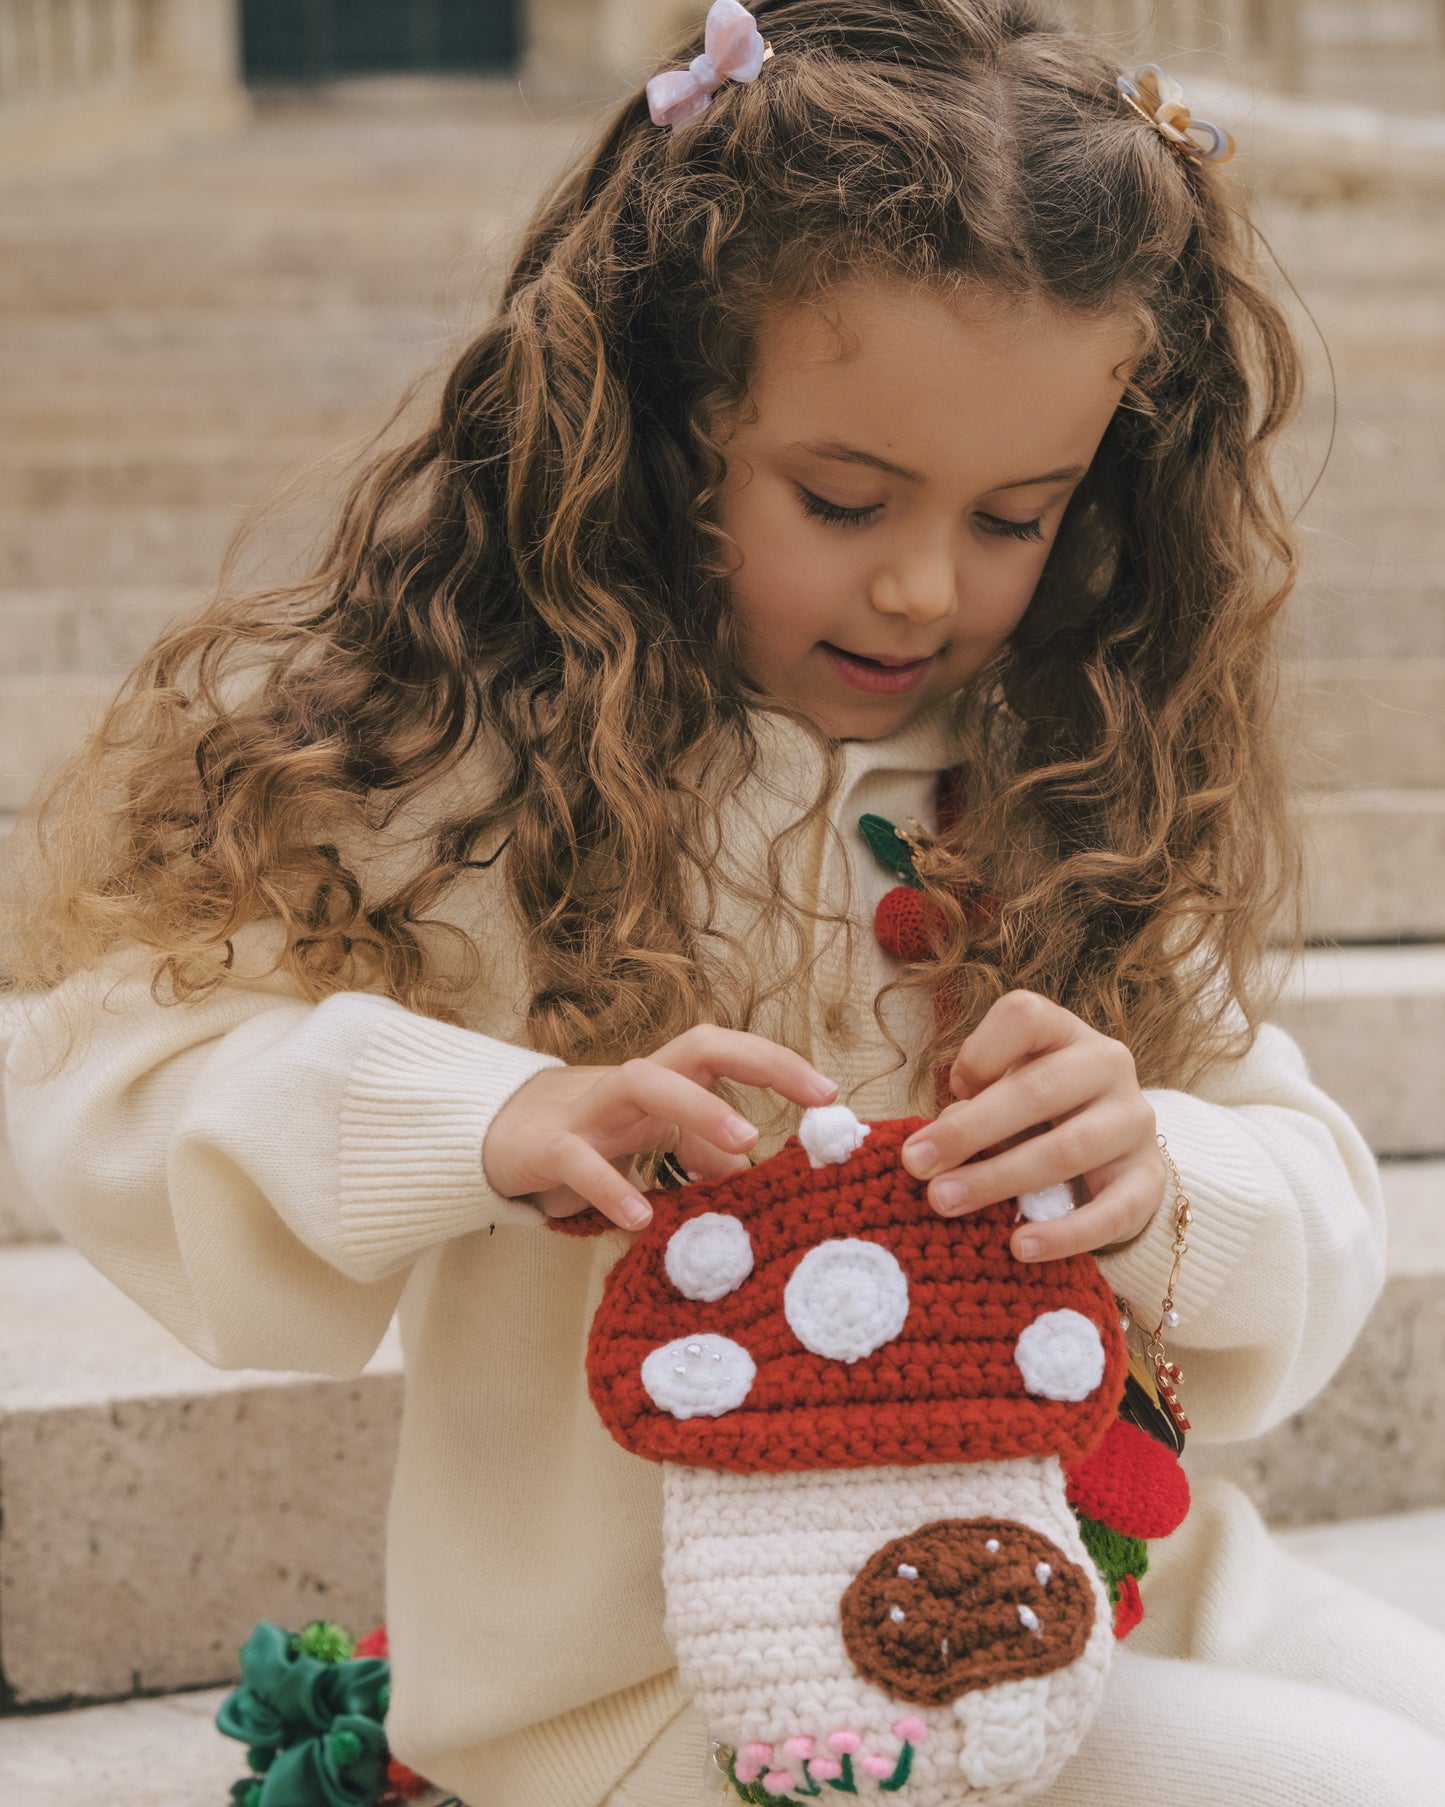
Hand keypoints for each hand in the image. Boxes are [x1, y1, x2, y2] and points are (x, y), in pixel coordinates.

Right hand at [482, 1025, 838, 1231]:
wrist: (498, 1138)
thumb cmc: (594, 1138)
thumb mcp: (660, 1146)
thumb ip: (710, 1159)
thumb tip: (774, 1186)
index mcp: (668, 1080)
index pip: (729, 1054)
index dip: (779, 1065)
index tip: (831, 1095)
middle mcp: (635, 1083)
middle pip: (698, 1045)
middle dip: (758, 1061)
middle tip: (812, 1098)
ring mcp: (590, 1109)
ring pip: (642, 1082)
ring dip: (697, 1105)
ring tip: (744, 1141)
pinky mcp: (549, 1146)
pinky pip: (580, 1159)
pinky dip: (610, 1186)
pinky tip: (640, 1217)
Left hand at [900, 991, 1164, 1262]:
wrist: (1110, 1151)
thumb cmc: (1033, 1113)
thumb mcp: (1002, 1093)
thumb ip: (972, 1107)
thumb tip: (938, 1143)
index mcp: (1064, 1032)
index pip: (1025, 1017)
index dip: (980, 1050)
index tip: (951, 1088)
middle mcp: (1107, 1066)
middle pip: (1038, 1090)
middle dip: (969, 1131)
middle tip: (916, 1164)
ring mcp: (1134, 1121)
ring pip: (1068, 1150)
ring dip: (999, 1179)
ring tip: (946, 1202)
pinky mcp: (1148, 1180)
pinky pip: (1111, 1212)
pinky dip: (1063, 1234)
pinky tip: (1020, 1248)